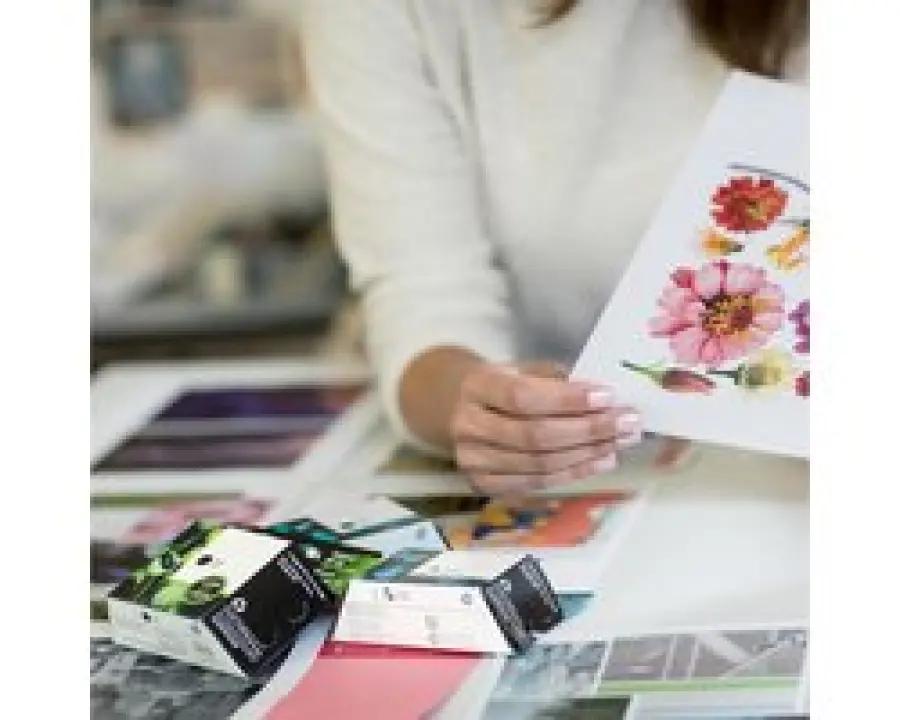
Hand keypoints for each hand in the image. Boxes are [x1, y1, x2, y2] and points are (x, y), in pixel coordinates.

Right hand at [450, 361, 641, 494]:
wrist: (461, 408)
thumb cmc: (503, 384)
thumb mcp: (523, 369)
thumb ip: (557, 380)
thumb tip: (606, 398)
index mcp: (476, 386)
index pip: (523, 397)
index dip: (568, 400)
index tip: (608, 397)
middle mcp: (468, 425)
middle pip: (535, 436)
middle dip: (589, 430)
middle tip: (628, 423)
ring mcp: (474, 460)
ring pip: (540, 464)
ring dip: (588, 454)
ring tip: (622, 441)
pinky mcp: (485, 485)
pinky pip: (538, 483)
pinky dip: (575, 473)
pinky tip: (602, 460)